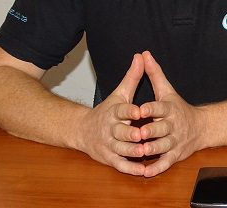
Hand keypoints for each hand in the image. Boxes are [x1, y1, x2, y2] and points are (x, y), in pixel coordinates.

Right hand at [76, 54, 147, 174]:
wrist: (83, 131)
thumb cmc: (107, 111)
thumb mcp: (119, 93)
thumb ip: (132, 77)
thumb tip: (140, 55)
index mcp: (113, 112)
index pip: (121, 110)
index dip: (129, 111)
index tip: (139, 111)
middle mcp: (110, 129)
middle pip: (119, 132)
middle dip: (130, 134)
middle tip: (142, 135)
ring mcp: (109, 145)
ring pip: (120, 149)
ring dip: (131, 151)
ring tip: (143, 151)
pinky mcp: (109, 158)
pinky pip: (120, 165)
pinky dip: (131, 168)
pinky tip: (143, 170)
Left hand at [138, 51, 205, 176]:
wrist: (201, 127)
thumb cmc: (178, 108)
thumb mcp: (167, 90)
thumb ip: (154, 73)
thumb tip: (144, 53)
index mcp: (169, 109)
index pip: (160, 107)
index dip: (150, 108)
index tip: (140, 109)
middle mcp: (173, 125)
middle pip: (162, 128)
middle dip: (151, 131)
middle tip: (138, 133)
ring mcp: (175, 141)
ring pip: (164, 146)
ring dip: (153, 149)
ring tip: (142, 151)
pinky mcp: (175, 155)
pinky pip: (166, 162)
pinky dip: (157, 167)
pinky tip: (146, 171)